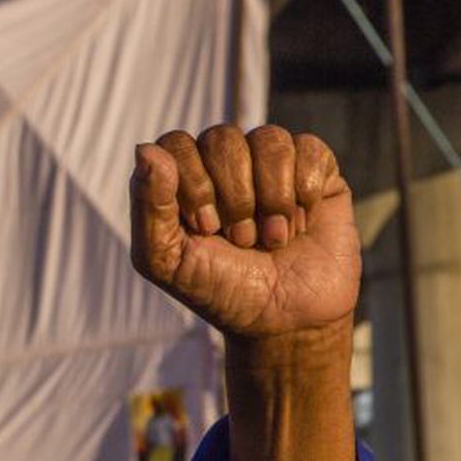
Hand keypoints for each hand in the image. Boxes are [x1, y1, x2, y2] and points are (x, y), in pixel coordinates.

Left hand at [131, 125, 358, 339]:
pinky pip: (308, 149)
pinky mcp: (316, 169)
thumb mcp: (166, 261)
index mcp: (182, 178)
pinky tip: (300, 225)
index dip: (192, 184)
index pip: (176, 144)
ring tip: (271, 239)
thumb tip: (145, 149)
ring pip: (268, 140)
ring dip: (271, 199)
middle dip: (233, 198)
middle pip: (222, 138)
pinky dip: (303, 194)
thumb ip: (148, 208)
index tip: (204, 229)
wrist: (283, 321)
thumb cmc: (218, 289)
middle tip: (240, 240)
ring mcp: (271, 163)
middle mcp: (224, 163)